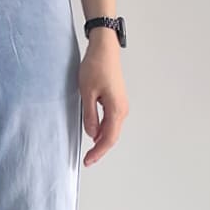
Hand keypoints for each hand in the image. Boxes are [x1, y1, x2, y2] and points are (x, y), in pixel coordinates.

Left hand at [81, 40, 128, 168]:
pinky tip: (94, 132)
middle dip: (100, 149)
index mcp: (116, 109)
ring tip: (89, 150)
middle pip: (112, 136)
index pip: (108, 138)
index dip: (98, 152)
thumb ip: (90, 116)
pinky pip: (111, 120)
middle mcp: (122, 109)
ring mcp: (121, 104)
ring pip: (112, 129)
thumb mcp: (87, 93)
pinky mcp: (117, 100)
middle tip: (87, 159)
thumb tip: (92, 134)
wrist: (104, 49)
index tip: (88, 161)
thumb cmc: (96, 66)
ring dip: (101, 140)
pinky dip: (103, 129)